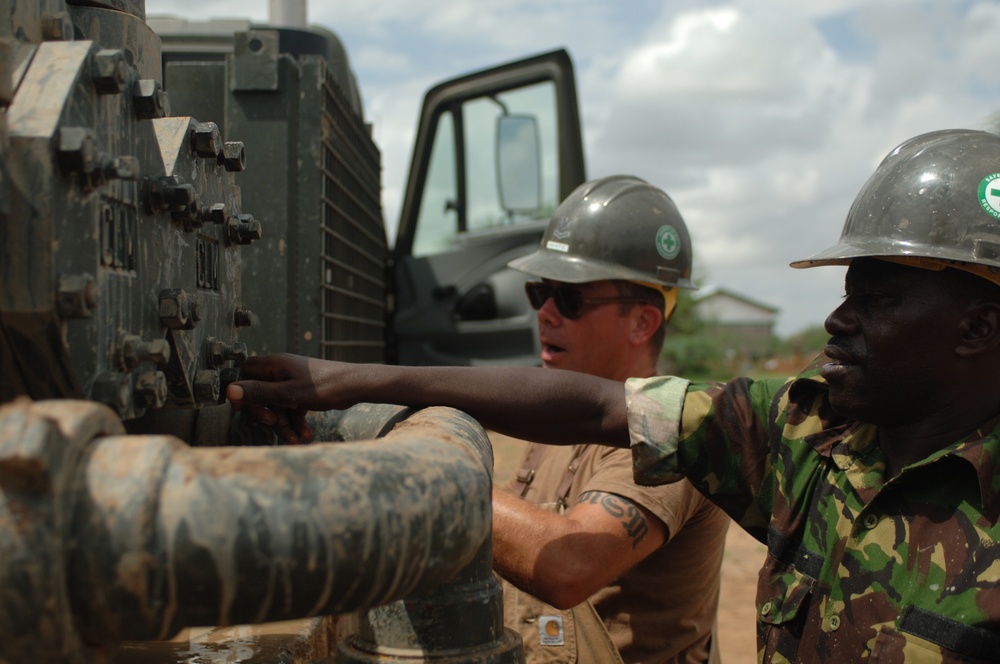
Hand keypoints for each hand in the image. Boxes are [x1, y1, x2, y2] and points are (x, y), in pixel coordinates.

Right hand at [227, 354, 351, 443]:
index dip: (242, 392)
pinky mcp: (304, 391)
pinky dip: (295, 421)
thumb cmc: (323, 386)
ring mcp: (293, 380)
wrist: (355, 386)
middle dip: (267, 414)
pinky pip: (292, 407)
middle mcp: (281, 370)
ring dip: (284, 423)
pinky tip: (305, 435)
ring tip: (296, 439)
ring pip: (278, 404)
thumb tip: (229, 391)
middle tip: (274, 424)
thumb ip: (258, 393)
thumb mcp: (287, 394)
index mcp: (274, 365)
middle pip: (261, 394)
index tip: (243, 409)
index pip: (245, 374)